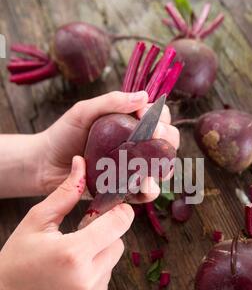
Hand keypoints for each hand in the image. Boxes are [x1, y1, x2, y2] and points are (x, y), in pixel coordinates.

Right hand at [0, 157, 133, 289]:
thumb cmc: (15, 258)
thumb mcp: (36, 221)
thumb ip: (64, 194)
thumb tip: (82, 163)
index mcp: (73, 253)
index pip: (118, 224)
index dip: (120, 212)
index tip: (116, 208)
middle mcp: (85, 280)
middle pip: (118, 245)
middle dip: (104, 237)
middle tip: (81, 236)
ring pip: (110, 266)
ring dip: (98, 258)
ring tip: (70, 261)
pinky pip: (103, 287)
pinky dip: (92, 279)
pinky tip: (69, 278)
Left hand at [39, 91, 179, 200]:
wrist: (45, 164)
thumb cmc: (64, 134)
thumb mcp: (85, 111)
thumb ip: (111, 102)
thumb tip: (143, 96)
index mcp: (132, 124)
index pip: (160, 117)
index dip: (160, 116)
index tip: (145, 114)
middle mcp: (138, 146)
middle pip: (168, 142)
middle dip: (167, 139)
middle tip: (152, 136)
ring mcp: (134, 169)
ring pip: (164, 168)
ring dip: (163, 166)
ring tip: (150, 163)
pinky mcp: (126, 190)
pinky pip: (146, 192)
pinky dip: (149, 189)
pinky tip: (142, 184)